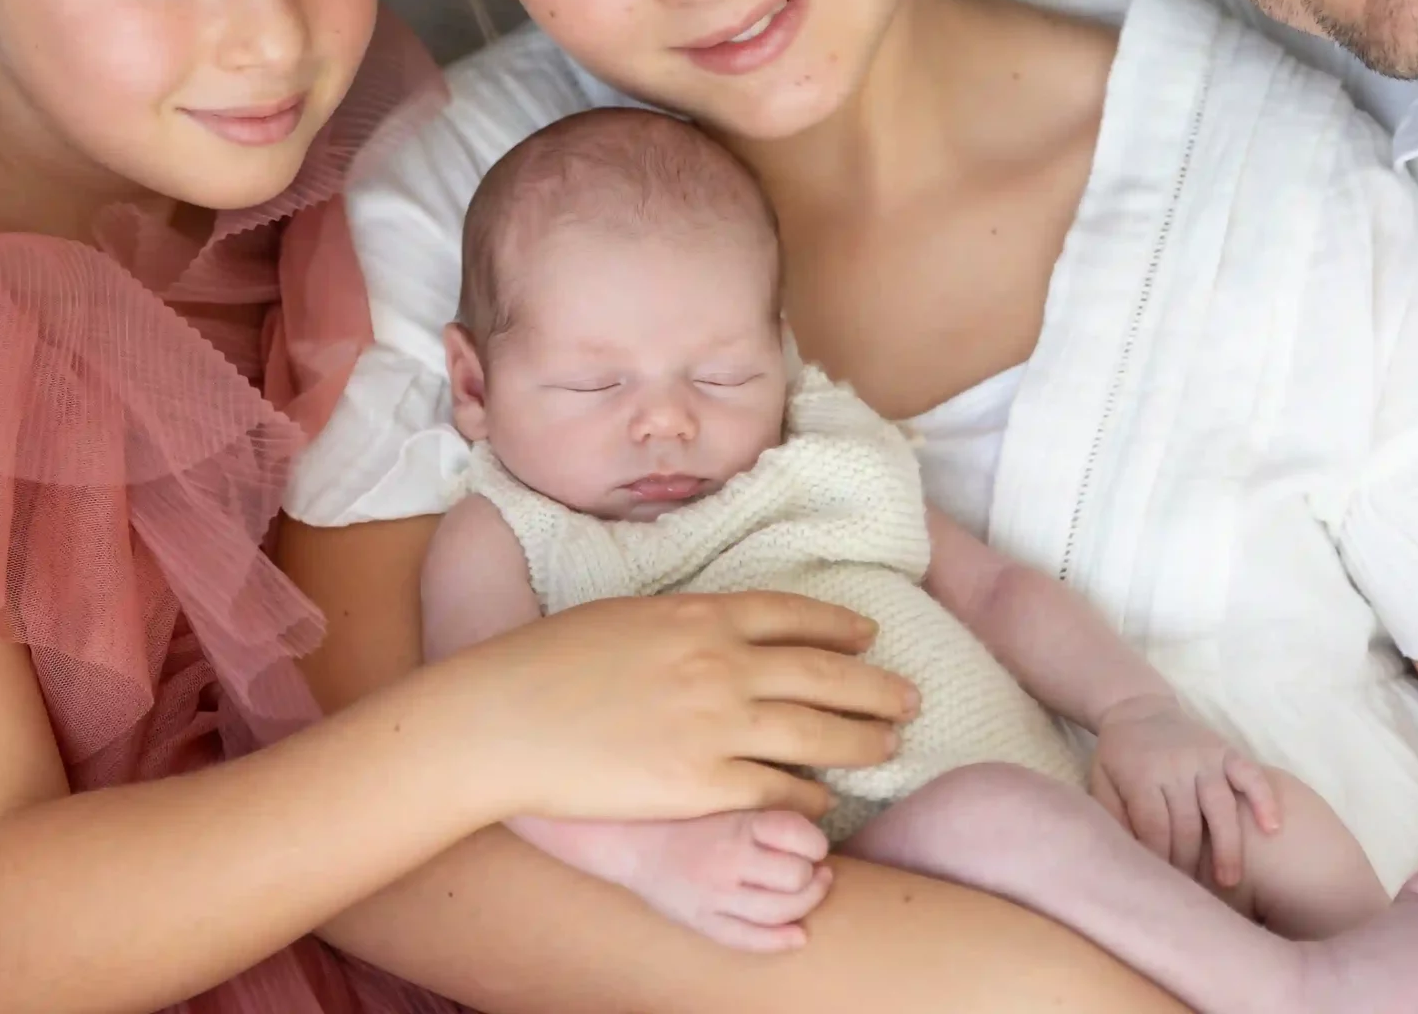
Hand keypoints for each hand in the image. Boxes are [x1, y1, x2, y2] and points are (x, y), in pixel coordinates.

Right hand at [442, 591, 914, 824]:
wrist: (507, 715)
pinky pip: (776, 790)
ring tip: (890, 747)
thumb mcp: (625, 614)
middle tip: (910, 697)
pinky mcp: (702, 783)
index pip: (793, 616)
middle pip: (825, 674)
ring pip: (817, 733)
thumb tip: (709, 625)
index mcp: (700, 615)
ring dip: (862, 741)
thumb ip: (680, 621)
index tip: (868, 635)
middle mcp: (722, 664)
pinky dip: (808, 796)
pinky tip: (822, 802)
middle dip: (876, 687)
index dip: (839, 625)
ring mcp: (717, 724)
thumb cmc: (548, 660)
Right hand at [595, 811, 834, 952]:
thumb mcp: (726, 795)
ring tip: (809, 890)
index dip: (816, 844)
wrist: (627, 837)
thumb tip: (826, 803)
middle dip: (813, 874)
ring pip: (781, 910)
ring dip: (806, 903)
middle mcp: (728, 859)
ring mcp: (715, 895)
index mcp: (737, 822)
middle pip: (796, 877)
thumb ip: (766, 804)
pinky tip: (799, 935)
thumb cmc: (683, 813)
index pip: (800, 836)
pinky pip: (749, 939)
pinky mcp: (703, 921)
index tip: (812, 844)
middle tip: (812, 869)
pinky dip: (781, 941)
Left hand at [1088, 692, 1281, 888]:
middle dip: (1190, 863)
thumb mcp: (1100, 782)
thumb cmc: (1118, 757)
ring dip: (1227, 845)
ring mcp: (1204, 756)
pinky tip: (1273, 828)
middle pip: (1187, 823)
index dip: (1160, 859)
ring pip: (1221, 805)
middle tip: (1195, 895)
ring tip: (1230, 881)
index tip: (1165, 886)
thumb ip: (1113, 817)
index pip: (1154, 826)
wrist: (1138, 708)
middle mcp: (1175, 765)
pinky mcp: (1226, 750)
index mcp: (1140, 774)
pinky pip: (1250, 774)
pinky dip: (1263, 799)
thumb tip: (1128, 860)